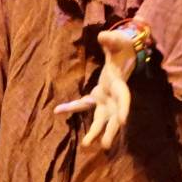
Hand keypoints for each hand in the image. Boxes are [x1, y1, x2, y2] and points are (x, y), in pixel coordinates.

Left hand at [54, 28, 139, 149]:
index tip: (122, 122)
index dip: (124, 108)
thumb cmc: (122, 47)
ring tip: (85, 145)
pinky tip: (58, 110)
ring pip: (100, 118)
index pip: (123, 98)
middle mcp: (114, 96)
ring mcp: (105, 99)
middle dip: (109, 130)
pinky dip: (71, 108)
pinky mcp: (97, 98)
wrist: (123, 54)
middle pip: (113, 116)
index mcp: (120, 83)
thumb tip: (102, 35)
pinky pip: (83, 105)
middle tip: (105, 145)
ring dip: (94, 132)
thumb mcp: (118, 41)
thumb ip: (111, 39)